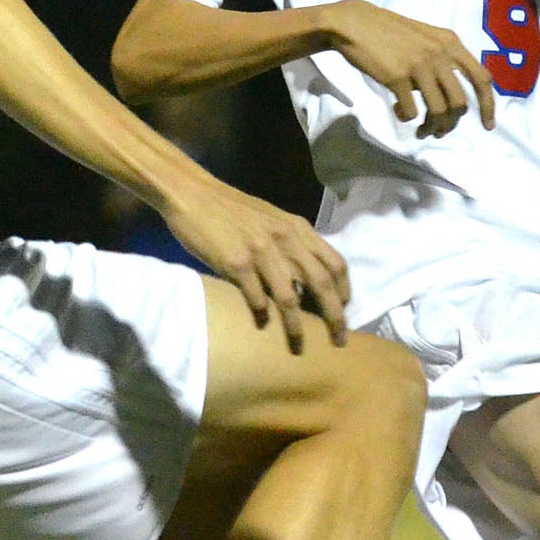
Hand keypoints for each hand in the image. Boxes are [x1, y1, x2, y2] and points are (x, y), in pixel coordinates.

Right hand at [161, 172, 351, 350]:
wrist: (194, 194)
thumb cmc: (234, 210)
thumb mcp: (273, 221)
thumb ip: (293, 244)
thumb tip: (308, 279)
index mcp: (298, 228)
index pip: (335, 263)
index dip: (344, 291)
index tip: (345, 311)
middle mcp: (286, 239)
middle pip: (321, 284)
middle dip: (334, 316)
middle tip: (338, 340)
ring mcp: (261, 251)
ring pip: (290, 298)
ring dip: (296, 326)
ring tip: (298, 345)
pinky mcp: (236, 263)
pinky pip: (255, 297)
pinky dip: (261, 314)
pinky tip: (261, 322)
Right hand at [321, 1, 496, 137]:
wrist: (355, 23)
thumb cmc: (391, 33)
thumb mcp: (428, 38)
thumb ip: (445, 59)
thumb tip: (456, 94)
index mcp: (451, 43)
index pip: (481, 78)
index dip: (488, 105)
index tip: (487, 126)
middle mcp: (440, 53)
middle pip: (460, 103)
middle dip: (451, 124)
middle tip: (439, 131)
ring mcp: (419, 65)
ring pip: (439, 111)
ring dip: (432, 128)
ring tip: (422, 131)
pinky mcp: (397, 76)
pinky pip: (411, 111)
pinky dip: (407, 118)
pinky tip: (399, 112)